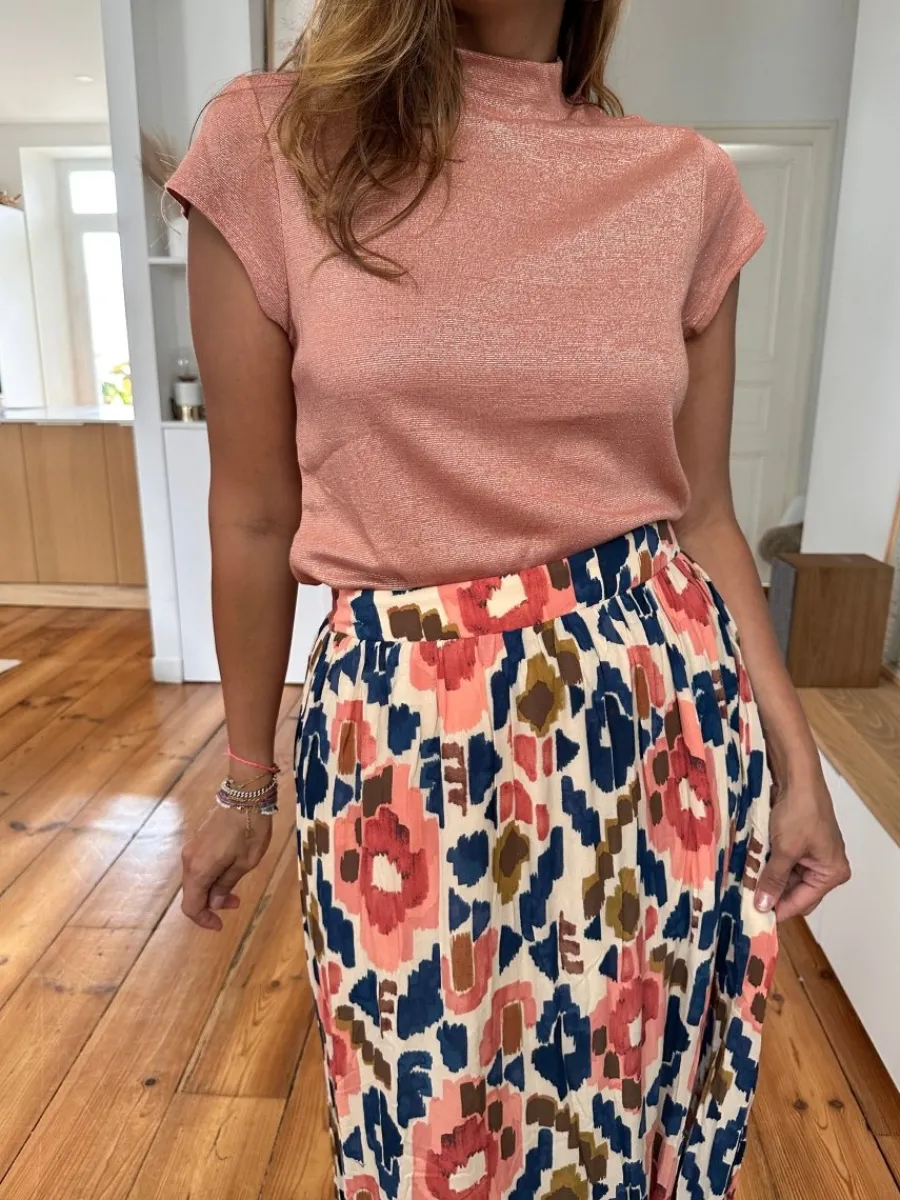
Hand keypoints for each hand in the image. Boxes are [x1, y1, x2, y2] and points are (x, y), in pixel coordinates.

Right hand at [181, 804, 271, 930]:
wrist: (245, 794)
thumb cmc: (250, 829)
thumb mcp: (245, 863)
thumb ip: (226, 884)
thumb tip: (213, 903)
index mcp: (200, 870)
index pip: (191, 906)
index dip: (203, 919)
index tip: (220, 924)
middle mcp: (189, 860)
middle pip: (192, 893)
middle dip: (211, 904)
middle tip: (236, 903)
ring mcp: (192, 847)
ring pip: (196, 878)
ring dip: (212, 889)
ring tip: (236, 888)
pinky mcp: (198, 839)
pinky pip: (199, 865)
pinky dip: (211, 875)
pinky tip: (228, 871)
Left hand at [755, 769, 850, 920]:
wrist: (797, 776)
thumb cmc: (799, 813)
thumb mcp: (785, 850)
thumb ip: (774, 880)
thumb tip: (763, 907)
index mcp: (832, 872)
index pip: (803, 902)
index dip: (779, 909)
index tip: (755, 917)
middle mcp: (826, 866)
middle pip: (796, 890)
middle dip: (772, 893)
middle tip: (746, 901)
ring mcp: (812, 853)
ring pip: (786, 876)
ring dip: (767, 878)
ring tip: (744, 885)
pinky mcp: (799, 841)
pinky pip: (783, 861)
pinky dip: (768, 864)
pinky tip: (750, 868)